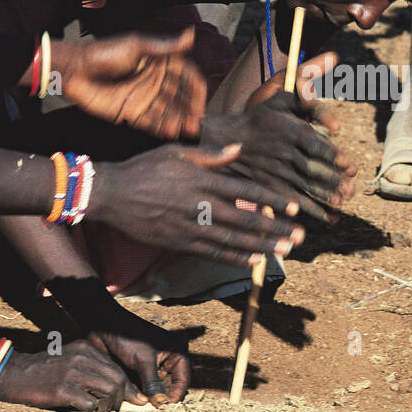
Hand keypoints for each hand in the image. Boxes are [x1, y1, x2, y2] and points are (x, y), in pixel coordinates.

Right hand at [0, 339, 135, 411]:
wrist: (12, 373)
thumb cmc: (44, 371)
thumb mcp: (70, 359)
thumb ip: (91, 368)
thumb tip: (118, 387)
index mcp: (86, 348)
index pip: (117, 369)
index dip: (127, 387)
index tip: (133, 399)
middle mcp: (82, 357)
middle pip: (118, 379)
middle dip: (122, 397)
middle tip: (116, 408)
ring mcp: (71, 372)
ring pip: (109, 390)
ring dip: (109, 405)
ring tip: (100, 409)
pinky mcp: (61, 389)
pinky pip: (89, 403)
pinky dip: (90, 410)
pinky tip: (80, 409)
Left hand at [58, 30, 206, 139]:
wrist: (76, 71)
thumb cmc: (104, 53)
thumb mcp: (136, 46)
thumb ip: (164, 47)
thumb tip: (191, 36)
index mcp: (160, 63)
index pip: (186, 77)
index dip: (196, 90)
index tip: (200, 102)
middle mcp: (156, 82)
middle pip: (180, 98)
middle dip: (190, 110)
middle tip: (196, 122)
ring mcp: (145, 99)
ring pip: (169, 112)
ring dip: (179, 121)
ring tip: (186, 131)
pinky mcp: (132, 113)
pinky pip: (152, 123)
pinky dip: (162, 129)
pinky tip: (171, 133)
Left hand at [89, 317, 189, 405]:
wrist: (104, 328)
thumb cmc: (128, 337)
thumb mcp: (144, 360)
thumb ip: (153, 383)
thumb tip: (160, 403)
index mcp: (177, 352)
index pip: (182, 379)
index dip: (176, 394)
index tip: (165, 406)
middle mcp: (168, 360)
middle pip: (170, 386)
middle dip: (161, 397)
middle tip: (153, 409)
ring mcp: (153, 367)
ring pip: (155, 389)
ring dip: (149, 397)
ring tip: (142, 406)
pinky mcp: (140, 372)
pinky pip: (143, 388)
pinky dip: (139, 394)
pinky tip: (133, 400)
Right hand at [92, 143, 303, 267]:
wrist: (111, 193)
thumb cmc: (144, 168)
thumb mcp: (177, 152)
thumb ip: (210, 154)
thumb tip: (238, 149)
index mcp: (202, 179)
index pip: (246, 191)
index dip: (271, 200)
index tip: (292, 207)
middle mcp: (200, 204)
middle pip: (246, 219)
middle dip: (275, 228)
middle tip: (299, 235)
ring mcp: (190, 226)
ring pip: (234, 239)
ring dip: (262, 246)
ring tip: (285, 251)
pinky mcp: (179, 242)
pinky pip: (213, 252)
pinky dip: (235, 257)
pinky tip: (254, 261)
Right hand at [200, 51, 356, 220]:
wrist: (226, 140)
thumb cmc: (259, 114)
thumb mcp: (279, 91)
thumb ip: (307, 75)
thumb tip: (334, 56)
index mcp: (288, 130)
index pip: (312, 143)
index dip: (331, 154)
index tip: (348, 165)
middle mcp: (284, 153)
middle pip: (311, 169)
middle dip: (332, 181)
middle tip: (351, 189)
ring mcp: (277, 173)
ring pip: (304, 188)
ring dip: (324, 198)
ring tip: (341, 205)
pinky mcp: (272, 187)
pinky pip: (293, 202)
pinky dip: (311, 212)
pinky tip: (330, 219)